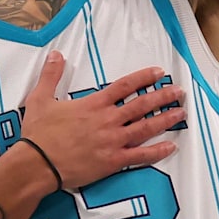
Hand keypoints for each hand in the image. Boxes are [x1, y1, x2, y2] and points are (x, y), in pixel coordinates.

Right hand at [20, 50, 185, 188]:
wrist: (37, 164)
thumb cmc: (38, 133)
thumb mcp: (40, 98)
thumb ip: (51, 75)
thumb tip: (56, 54)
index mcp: (94, 104)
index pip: (124, 86)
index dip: (143, 78)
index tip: (158, 72)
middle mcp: (108, 120)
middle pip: (142, 105)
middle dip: (163, 97)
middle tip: (179, 92)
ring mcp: (112, 141)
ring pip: (146, 128)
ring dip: (165, 120)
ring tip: (181, 113)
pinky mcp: (112, 162)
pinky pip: (140, 156)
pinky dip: (157, 152)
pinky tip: (170, 147)